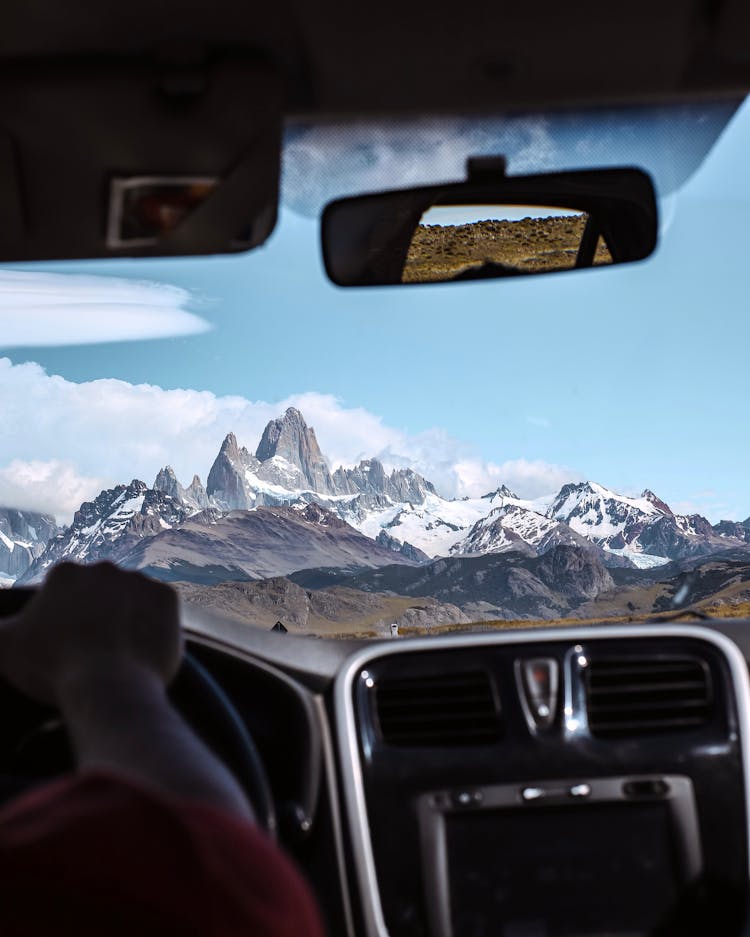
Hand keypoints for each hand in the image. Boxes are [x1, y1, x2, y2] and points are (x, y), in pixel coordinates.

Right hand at [0, 562, 181, 704]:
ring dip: (126, 616)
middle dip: (96, 613)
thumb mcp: (3, 648)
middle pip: (99, 592)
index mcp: (65, 573)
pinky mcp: (168, 597)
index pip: (64, 593)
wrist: (110, 686)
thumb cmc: (53, 668)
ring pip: (131, 598)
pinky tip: (142, 648)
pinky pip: (160, 609)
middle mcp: (104, 568)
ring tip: (119, 652)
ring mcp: (140, 580)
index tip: (65, 645)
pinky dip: (154, 624)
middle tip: (92, 649)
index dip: (64, 620)